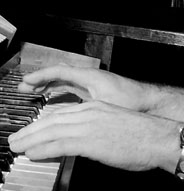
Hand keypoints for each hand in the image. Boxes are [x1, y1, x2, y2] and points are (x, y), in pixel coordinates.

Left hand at [8, 100, 179, 171]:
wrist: (158, 136)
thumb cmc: (142, 135)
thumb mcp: (116, 125)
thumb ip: (97, 130)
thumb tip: (86, 142)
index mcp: (96, 107)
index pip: (63, 114)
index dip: (44, 123)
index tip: (33, 131)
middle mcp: (90, 112)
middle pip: (52, 120)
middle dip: (31, 130)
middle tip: (16, 139)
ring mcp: (90, 125)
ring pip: (52, 130)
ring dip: (31, 139)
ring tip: (17, 146)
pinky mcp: (91, 140)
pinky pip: (60, 144)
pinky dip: (43, 149)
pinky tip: (33, 153)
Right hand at [18, 64, 146, 109]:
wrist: (151, 103)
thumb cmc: (133, 102)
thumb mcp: (106, 107)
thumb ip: (86, 111)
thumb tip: (65, 119)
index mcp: (90, 77)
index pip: (61, 71)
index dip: (42, 76)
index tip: (27, 82)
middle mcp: (91, 78)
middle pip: (61, 76)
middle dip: (42, 81)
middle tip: (25, 88)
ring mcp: (94, 85)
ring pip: (67, 83)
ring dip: (50, 87)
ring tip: (34, 93)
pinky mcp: (97, 94)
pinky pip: (74, 90)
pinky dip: (61, 93)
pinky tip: (54, 102)